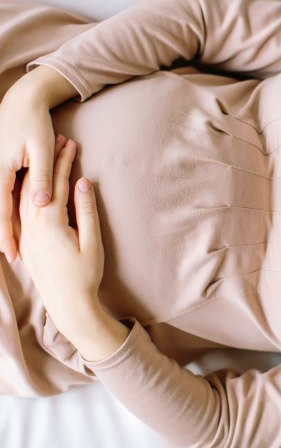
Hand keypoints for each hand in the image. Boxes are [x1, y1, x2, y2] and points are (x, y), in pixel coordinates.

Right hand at [0, 66, 78, 263]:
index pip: (1, 210)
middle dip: (4, 234)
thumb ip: (42, 177)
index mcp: (1, 170)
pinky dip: (7, 207)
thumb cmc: (34, 122)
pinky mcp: (0, 165)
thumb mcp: (42, 149)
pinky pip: (2, 191)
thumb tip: (42, 203)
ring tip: (13, 245)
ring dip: (5, 223)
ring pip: (0, 202)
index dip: (6, 234)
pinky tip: (13, 219)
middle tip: (13, 258)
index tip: (13, 254)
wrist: (22, 99)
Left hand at [18, 136, 104, 338]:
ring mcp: (26, 235)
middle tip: (58, 142)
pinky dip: (27, 193)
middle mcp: (32, 227)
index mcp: (50, 225)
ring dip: (37, 176)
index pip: (58, 185)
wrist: (68, 306)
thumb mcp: (92, 242)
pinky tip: (32, 187)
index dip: (64, 163)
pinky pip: (21, 211)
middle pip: (38, 186)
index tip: (71, 144)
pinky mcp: (25, 243)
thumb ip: (86, 211)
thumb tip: (83, 183)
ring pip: (26, 197)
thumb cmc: (85, 275)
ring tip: (46, 158)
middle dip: (48, 162)